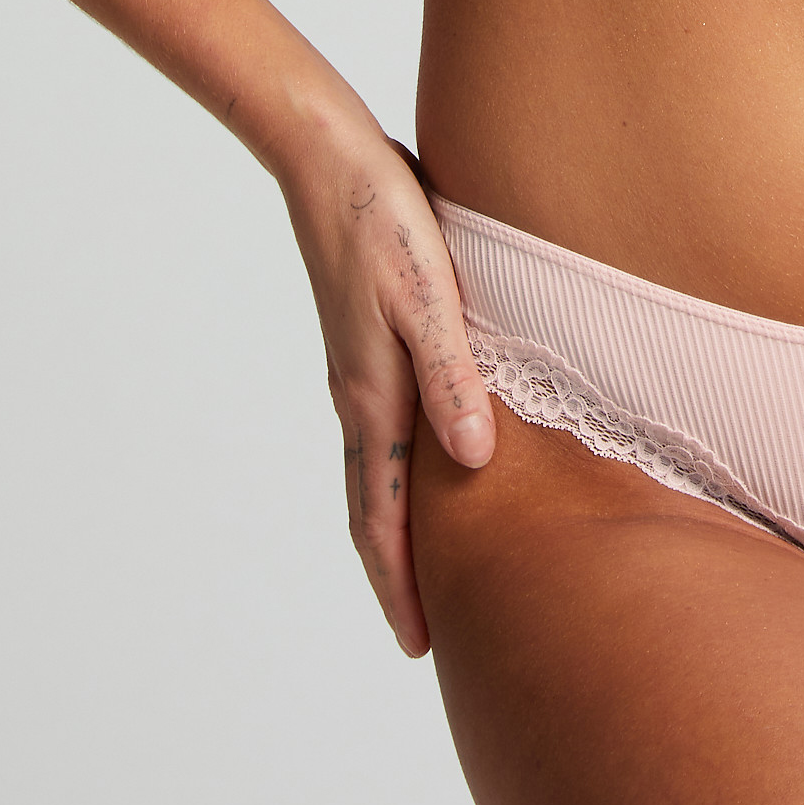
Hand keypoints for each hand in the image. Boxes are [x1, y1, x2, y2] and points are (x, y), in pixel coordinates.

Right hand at [280, 117, 494, 655]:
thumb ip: (454, 375)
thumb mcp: (429, 297)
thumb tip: (474, 460)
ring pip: (376, 470)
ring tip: (428, 563)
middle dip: (396, 573)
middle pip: (371, 509)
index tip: (419, 646)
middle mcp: (359, 396)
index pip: (381, 518)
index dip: (401, 584)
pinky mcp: (367, 339)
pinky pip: (383, 428)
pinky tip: (429, 459)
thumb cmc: (384, 220)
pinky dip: (399, 468)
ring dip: (396, 524)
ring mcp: (358, 370)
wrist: (328, 158)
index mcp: (373, 398)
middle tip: (424, 632)